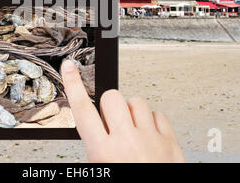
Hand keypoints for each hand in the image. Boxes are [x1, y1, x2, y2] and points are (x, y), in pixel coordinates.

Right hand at [61, 60, 185, 162]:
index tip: (69, 67)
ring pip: (136, 101)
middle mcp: (126, 141)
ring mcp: (150, 139)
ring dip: (130, 112)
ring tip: (131, 129)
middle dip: (109, 106)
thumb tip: (92, 130)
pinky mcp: (170, 140)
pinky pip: (157, 113)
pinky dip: (151, 120)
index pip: (83, 109)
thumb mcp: (99, 172)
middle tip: (111, 123)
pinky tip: (147, 133)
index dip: (73, 84)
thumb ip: (94, 149)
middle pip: (111, 98)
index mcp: (103, 152)